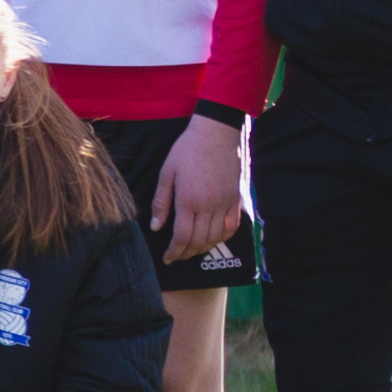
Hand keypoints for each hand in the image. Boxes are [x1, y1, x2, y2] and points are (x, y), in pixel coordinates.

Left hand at [153, 112, 247, 260]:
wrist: (216, 133)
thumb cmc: (186, 150)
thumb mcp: (166, 173)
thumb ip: (161, 202)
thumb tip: (156, 227)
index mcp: (188, 201)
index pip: (182, 237)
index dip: (174, 252)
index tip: (167, 258)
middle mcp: (209, 206)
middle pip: (199, 241)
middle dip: (186, 253)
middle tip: (177, 256)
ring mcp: (225, 204)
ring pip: (216, 237)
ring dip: (203, 248)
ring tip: (191, 251)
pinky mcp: (235, 199)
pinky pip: (232, 226)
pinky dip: (222, 238)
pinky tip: (213, 239)